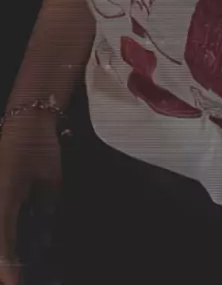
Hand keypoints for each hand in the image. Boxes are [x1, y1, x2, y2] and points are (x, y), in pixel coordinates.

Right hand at [0, 113, 61, 284]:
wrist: (24, 120)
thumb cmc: (38, 146)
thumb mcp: (49, 181)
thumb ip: (44, 213)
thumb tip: (41, 243)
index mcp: (4, 197)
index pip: (3, 243)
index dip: (8, 268)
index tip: (13, 284)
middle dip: (3, 263)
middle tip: (14, 280)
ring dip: (3, 250)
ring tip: (14, 269)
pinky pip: (0, 221)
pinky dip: (5, 237)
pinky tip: (11, 247)